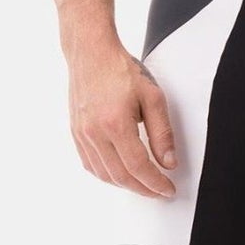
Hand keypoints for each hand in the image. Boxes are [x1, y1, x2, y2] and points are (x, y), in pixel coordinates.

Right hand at [68, 43, 177, 197]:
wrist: (91, 53)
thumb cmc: (121, 70)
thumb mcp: (153, 97)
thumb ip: (162, 132)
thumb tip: (168, 162)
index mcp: (116, 124)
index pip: (138, 167)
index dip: (155, 183)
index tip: (167, 189)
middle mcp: (95, 133)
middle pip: (120, 176)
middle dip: (142, 188)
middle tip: (159, 191)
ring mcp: (82, 134)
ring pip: (103, 174)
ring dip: (125, 184)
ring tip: (143, 184)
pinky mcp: (76, 132)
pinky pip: (90, 164)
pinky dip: (107, 175)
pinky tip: (120, 173)